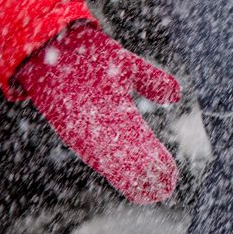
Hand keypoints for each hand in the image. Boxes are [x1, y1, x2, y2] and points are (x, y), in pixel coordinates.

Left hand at [14, 25, 180, 203]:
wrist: (56, 43)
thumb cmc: (92, 55)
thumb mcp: (129, 67)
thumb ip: (151, 80)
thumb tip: (176, 95)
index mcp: (121, 116)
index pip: (142, 146)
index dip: (156, 162)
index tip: (170, 179)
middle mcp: (103, 126)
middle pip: (128, 156)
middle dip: (144, 173)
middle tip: (164, 190)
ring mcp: (84, 124)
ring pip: (108, 156)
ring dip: (124, 173)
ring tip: (142, 187)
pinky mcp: (65, 119)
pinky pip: (83, 142)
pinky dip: (98, 154)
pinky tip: (112, 165)